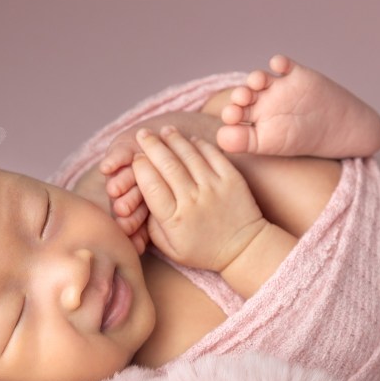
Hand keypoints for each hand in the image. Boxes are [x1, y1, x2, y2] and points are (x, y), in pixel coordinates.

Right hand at [100, 113, 223, 254]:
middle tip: (142, 134)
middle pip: (166, 164)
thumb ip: (151, 223)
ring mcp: (214, 187)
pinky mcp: (232, 178)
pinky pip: (212, 154)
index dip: (140, 166)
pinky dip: (198, 144)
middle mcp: (192, 200)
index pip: (150, 184)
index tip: (136, 157)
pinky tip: (189, 139)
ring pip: (188, 154)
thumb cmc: (202, 250)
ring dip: (173, 139)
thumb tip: (142, 196)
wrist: (243, 249)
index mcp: (174, 218)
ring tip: (164, 131)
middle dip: (151, 145)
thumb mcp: (169, 247)